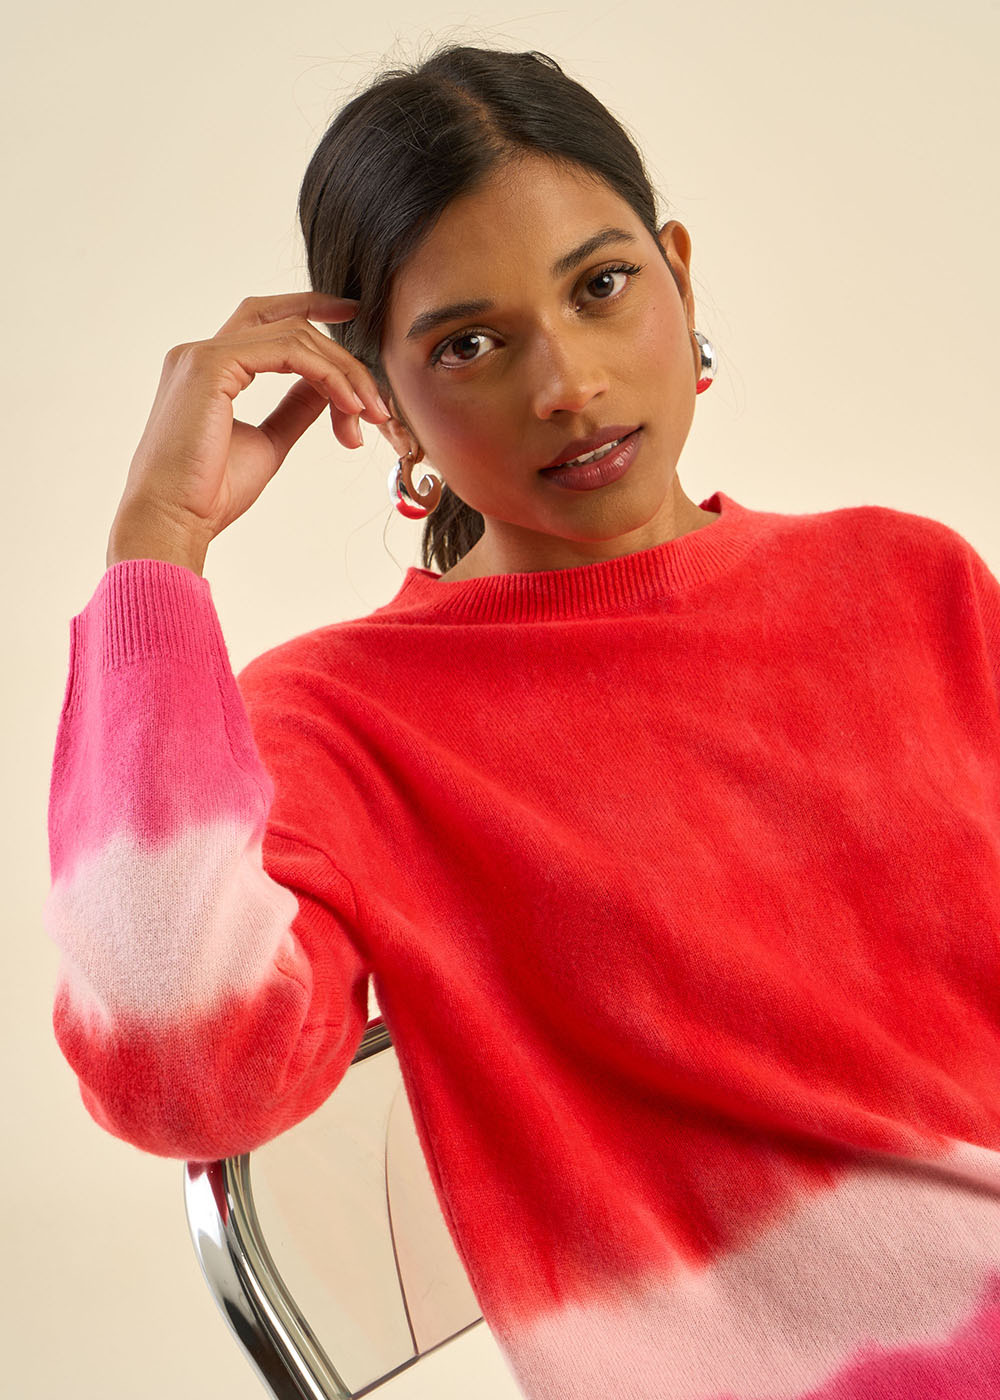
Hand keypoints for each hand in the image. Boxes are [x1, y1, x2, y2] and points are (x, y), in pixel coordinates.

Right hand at [108, 292, 390, 558]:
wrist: (172, 520)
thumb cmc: (210, 495)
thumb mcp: (267, 443)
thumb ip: (294, 409)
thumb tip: (325, 389)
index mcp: (208, 369)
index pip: (264, 320)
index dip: (309, 309)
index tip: (352, 317)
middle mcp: (200, 352)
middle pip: (285, 320)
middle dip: (340, 349)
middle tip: (378, 395)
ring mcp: (202, 354)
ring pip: (294, 335)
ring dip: (343, 373)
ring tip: (370, 414)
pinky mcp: (210, 364)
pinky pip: (288, 352)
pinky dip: (327, 375)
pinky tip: (350, 406)